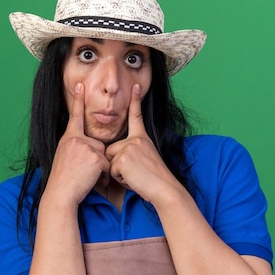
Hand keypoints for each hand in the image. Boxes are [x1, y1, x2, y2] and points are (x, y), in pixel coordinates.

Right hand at [44, 83, 109, 205]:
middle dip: (96, 160)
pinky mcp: (95, 157)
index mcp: (68, 138)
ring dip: (100, 169)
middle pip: (98, 144)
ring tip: (85, 178)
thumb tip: (89, 148)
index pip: (74, 116)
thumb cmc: (62, 180)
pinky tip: (91, 181)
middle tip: (82, 173)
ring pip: (104, 155)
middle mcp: (76, 139)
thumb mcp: (64, 157)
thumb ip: (75, 147)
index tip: (81, 85)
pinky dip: (103, 176)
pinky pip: (107, 165)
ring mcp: (86, 147)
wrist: (60, 193)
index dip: (78, 100)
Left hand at [105, 84, 177, 202]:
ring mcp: (129, 147)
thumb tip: (116, 154)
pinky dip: (120, 179)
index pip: (137, 116)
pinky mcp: (123, 158)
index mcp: (142, 138)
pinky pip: (111, 170)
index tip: (136, 85)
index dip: (136, 100)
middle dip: (117, 165)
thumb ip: (132, 152)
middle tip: (136, 173)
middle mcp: (136, 139)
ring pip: (109, 161)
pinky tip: (133, 179)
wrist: (164, 188)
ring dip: (118, 173)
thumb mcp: (145, 159)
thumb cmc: (154, 180)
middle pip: (111, 150)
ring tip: (135, 176)